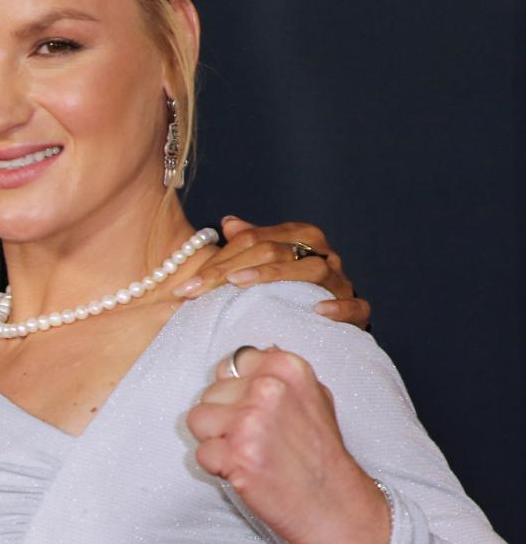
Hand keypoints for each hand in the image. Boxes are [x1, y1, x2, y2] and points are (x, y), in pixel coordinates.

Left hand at [173, 217, 370, 327]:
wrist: (324, 322)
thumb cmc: (286, 291)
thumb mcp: (263, 266)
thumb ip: (247, 245)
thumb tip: (229, 221)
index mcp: (300, 237)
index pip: (255, 240)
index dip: (218, 260)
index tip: (186, 285)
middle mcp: (322, 255)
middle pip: (278, 251)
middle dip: (233, 269)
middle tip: (200, 288)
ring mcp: (341, 282)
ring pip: (314, 270)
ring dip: (277, 276)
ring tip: (243, 284)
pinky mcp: (358, 311)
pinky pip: (356, 306)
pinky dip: (339, 307)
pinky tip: (318, 311)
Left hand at [187, 345, 390, 543]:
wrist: (339, 507)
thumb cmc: (323, 454)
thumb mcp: (314, 397)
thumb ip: (278, 375)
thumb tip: (246, 357)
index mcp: (286, 367)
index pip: (230, 365)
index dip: (237, 394)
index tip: (259, 415)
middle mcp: (268, 388)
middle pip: (209, 393)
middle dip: (225, 418)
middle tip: (258, 441)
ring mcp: (251, 421)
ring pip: (198, 419)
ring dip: (217, 441)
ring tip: (251, 454)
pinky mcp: (236, 454)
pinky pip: (201, 453)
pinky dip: (218, 467)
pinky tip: (248, 472)